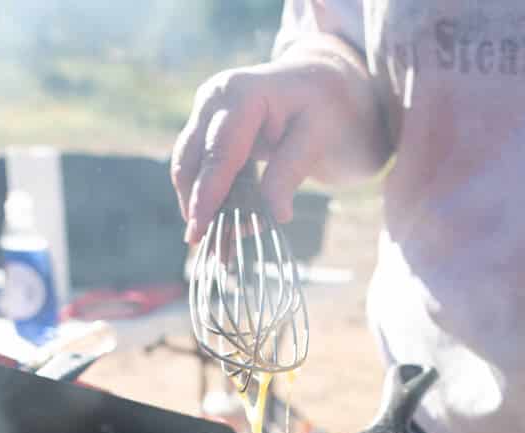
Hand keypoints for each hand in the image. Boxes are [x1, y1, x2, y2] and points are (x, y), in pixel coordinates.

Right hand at [171, 44, 388, 244]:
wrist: (331, 85)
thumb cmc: (332, 109)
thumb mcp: (321, 138)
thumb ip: (291, 172)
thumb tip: (274, 215)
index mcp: (242, 93)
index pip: (218, 151)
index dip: (207, 195)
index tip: (200, 232)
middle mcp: (216, 99)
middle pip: (194, 161)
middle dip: (199, 209)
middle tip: (213, 255)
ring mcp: (209, 115)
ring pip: (191, 171)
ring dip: (203, 212)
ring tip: (221, 253)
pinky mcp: (212, 135)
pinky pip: (204, 174)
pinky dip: (214, 205)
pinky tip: (226, 237)